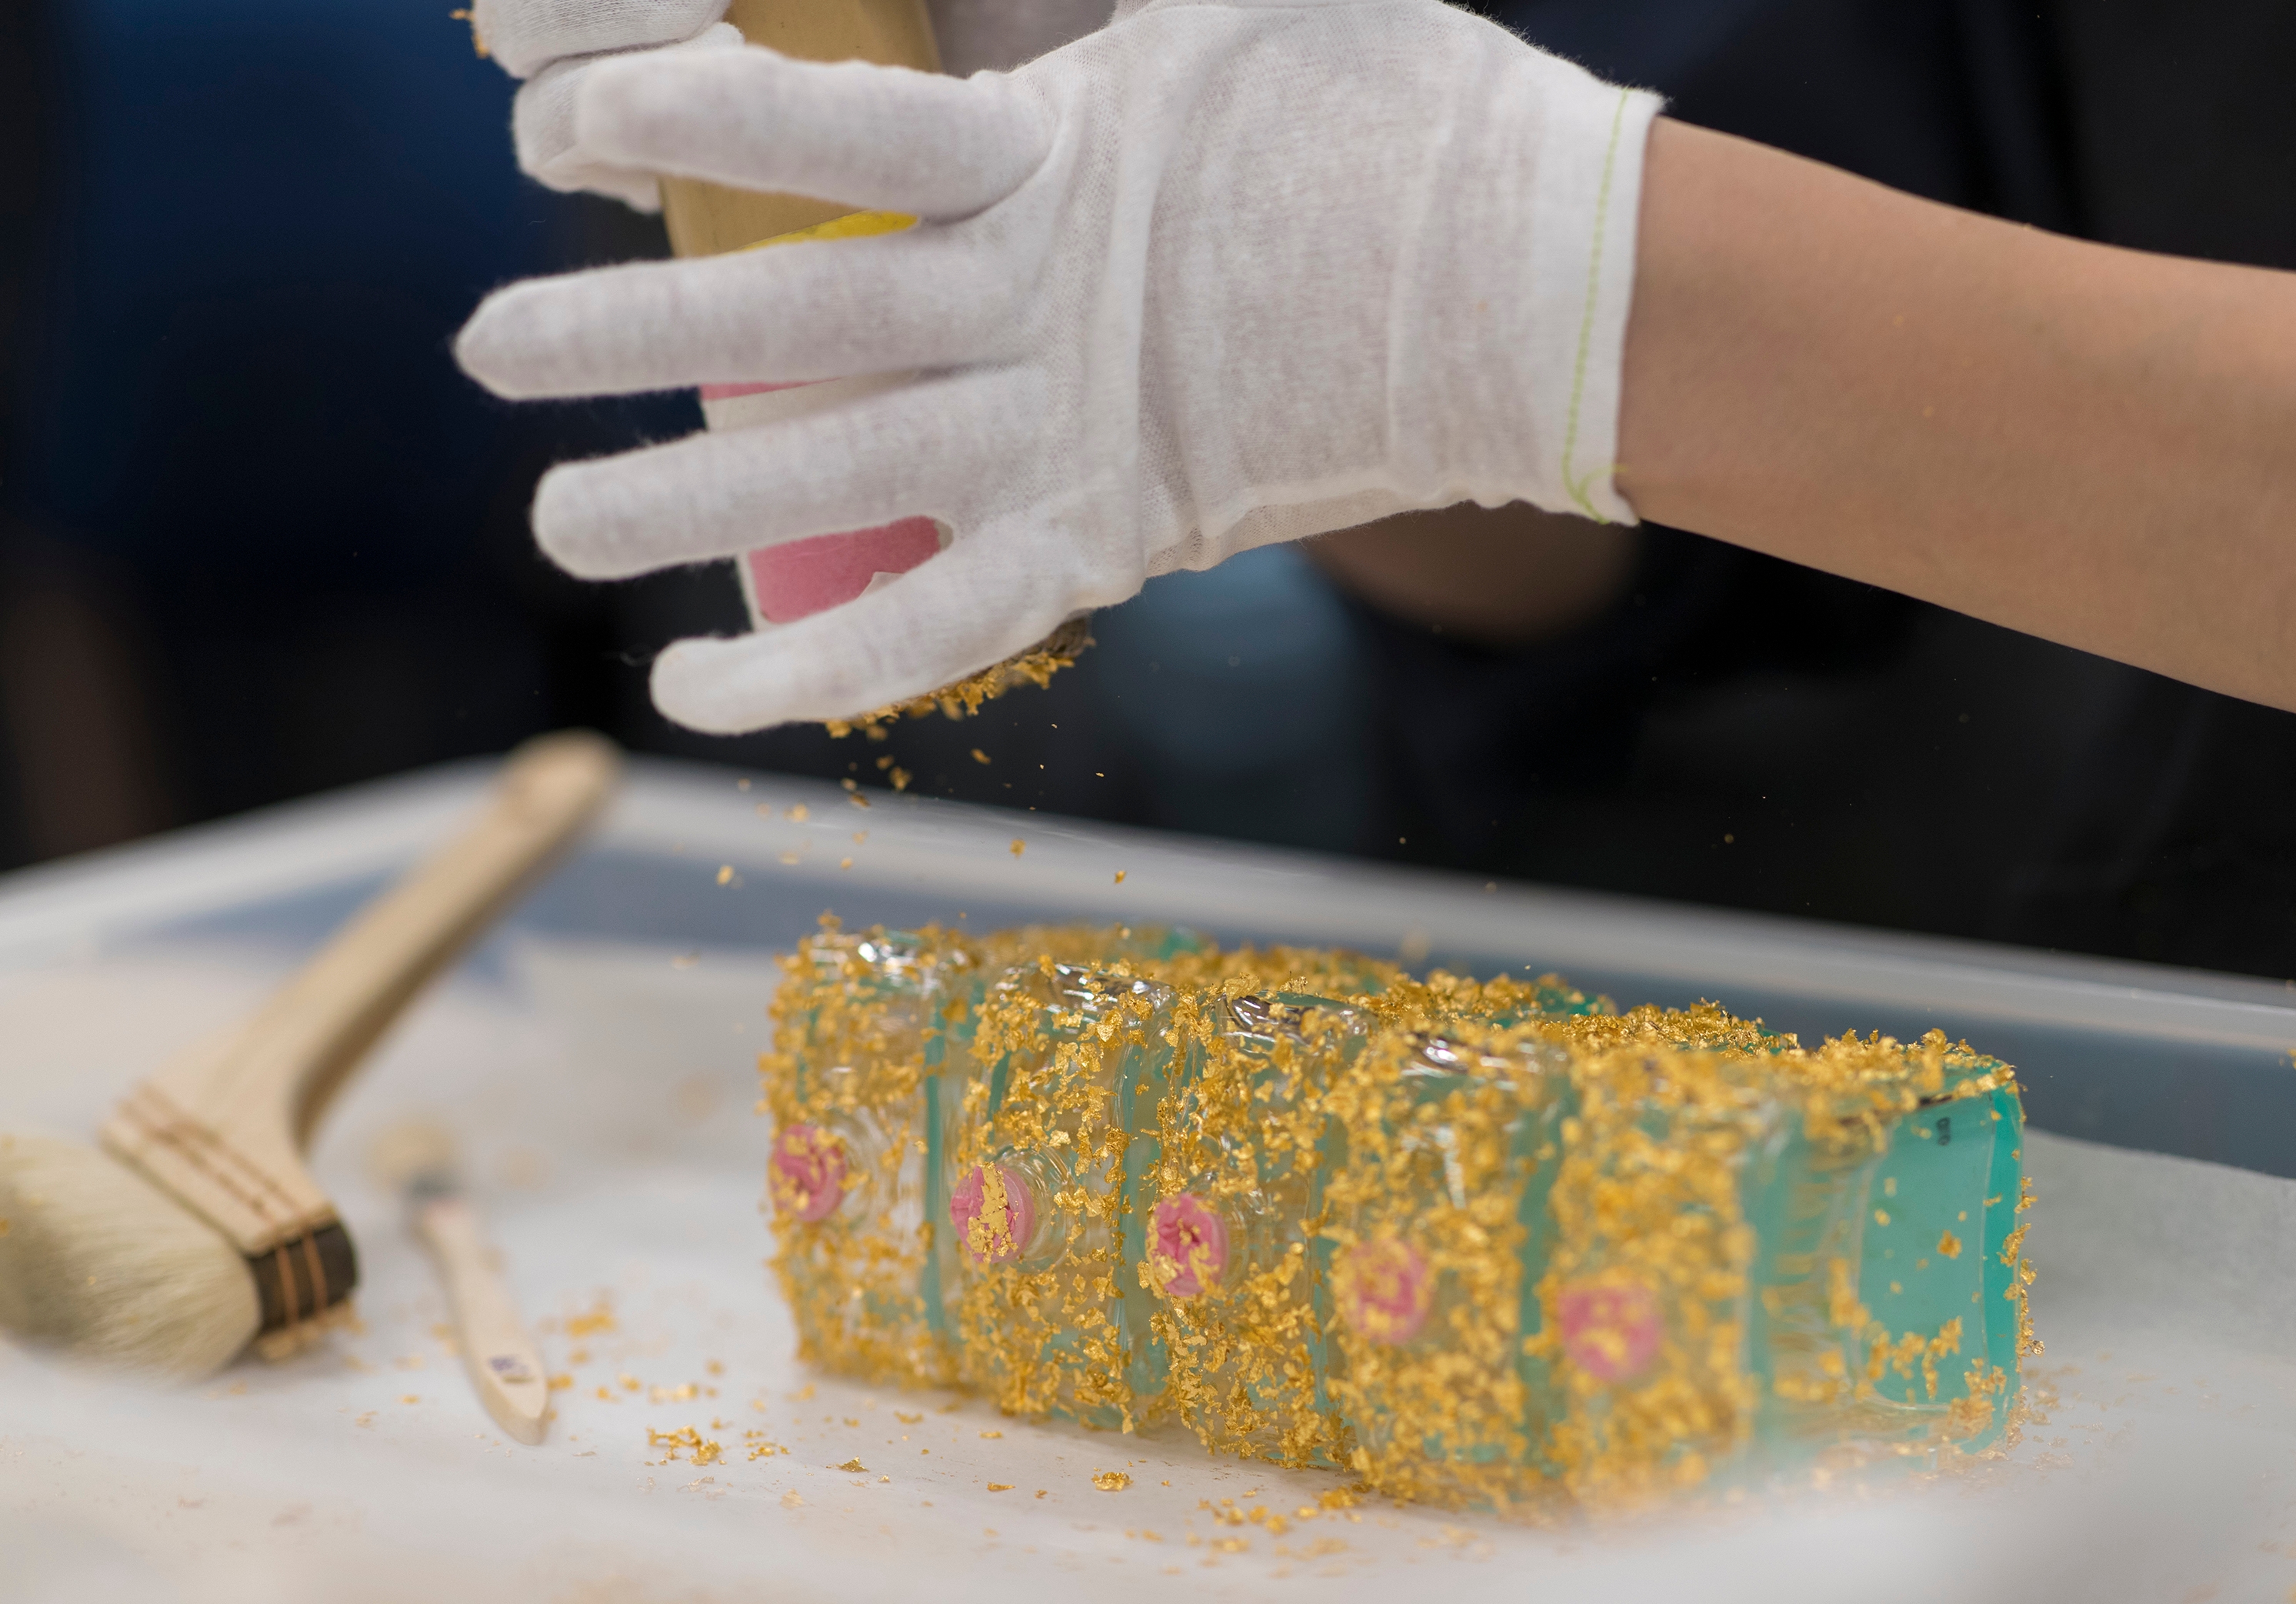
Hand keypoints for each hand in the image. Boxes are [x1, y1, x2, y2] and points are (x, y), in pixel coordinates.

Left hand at [458, 0, 1658, 730]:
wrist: (1544, 292)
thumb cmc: (1408, 122)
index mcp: (1058, 162)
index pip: (823, 137)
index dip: (674, 126)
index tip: (551, 137)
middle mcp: (1039, 307)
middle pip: (789, 325)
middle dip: (619, 339)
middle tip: (486, 351)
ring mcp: (1073, 438)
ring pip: (836, 486)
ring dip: (680, 506)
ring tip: (553, 525)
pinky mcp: (1114, 545)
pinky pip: (943, 629)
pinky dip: (821, 677)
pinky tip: (706, 697)